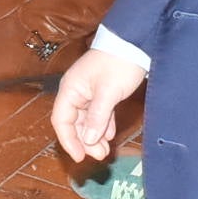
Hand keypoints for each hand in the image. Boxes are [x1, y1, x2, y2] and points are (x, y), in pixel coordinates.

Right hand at [52, 43, 147, 162]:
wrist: (136, 41)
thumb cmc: (119, 63)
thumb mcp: (108, 93)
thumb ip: (97, 117)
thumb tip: (88, 140)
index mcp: (71, 89)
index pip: (61, 120)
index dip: (68, 140)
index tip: (79, 157)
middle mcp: (76, 91)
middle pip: (74, 122)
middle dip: (85, 141)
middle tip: (100, 155)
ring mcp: (89, 91)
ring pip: (87, 119)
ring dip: (95, 136)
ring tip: (105, 150)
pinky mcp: (102, 91)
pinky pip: (98, 113)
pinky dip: (103, 125)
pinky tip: (109, 136)